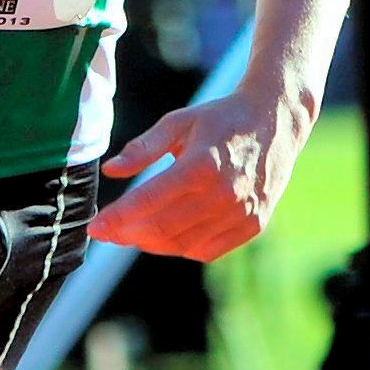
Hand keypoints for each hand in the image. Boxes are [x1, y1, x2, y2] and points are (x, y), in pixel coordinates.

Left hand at [85, 87, 310, 262]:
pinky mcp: (252, 225)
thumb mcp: (177, 122)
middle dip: (128, 235)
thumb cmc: (218, 119)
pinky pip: (208, 250)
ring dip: (152, 244)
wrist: (273, 122)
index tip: (95, 228)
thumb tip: (110, 170)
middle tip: (107, 233)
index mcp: (200, 165)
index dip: (118, 218)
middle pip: (164, 229)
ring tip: (131, 234)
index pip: (149, 201)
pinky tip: (165, 237)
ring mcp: (241, 214)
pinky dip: (181, 248)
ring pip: (184, 245)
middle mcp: (223, 195)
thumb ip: (143, 148)